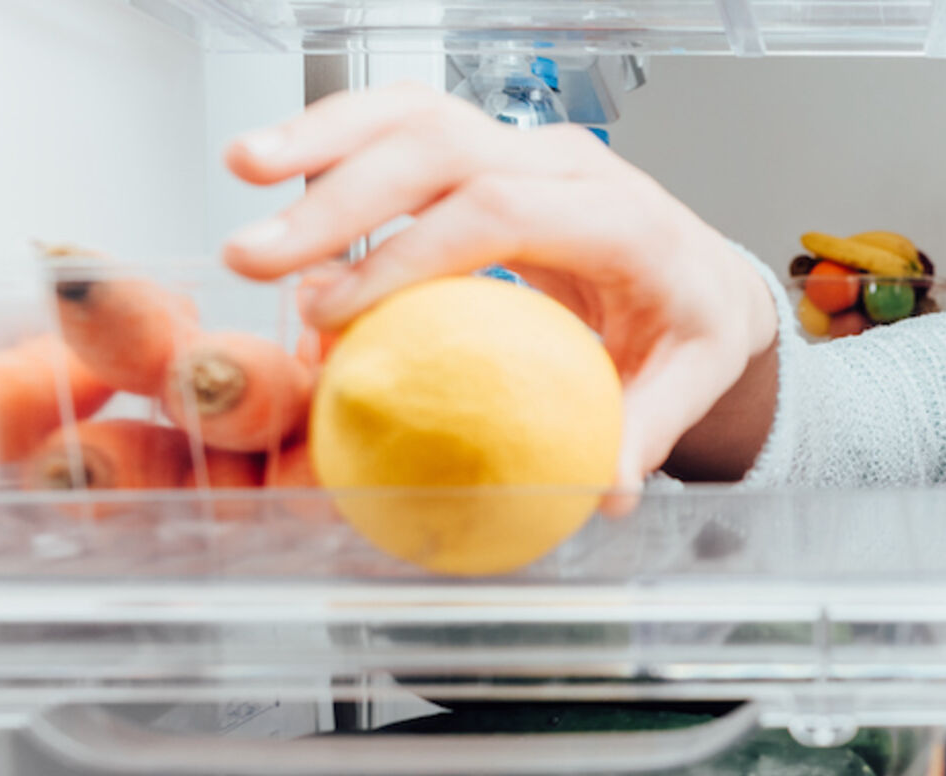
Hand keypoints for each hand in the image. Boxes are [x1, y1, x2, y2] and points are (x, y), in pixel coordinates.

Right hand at [221, 82, 777, 513]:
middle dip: (341, 196)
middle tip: (259, 257)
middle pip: (444, 149)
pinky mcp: (490, 149)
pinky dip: (337, 136)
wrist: (703, 273)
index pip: (502, 212)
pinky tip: (273, 164)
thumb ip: (645, 430)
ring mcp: (526, 147)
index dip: (411, 254)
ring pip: (417, 114)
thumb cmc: (689, 326)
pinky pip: (407, 125)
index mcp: (620, 219)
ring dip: (323, 138)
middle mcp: (570, 165)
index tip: (337, 310)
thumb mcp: (690, 381)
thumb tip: (606, 490)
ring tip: (242, 170)